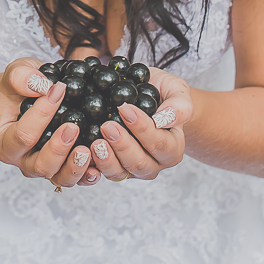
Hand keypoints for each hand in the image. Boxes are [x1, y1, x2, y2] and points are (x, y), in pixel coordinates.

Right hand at [0, 58, 96, 188]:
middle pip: (40, 166)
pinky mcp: (65, 169)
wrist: (27, 96)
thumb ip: (21, 77)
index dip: (41, 115)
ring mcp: (46, 167)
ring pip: (59, 178)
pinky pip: (78, 179)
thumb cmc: (20, 86)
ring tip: (88, 149)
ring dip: (75, 166)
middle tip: (73, 127)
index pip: (22, 135)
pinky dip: (90, 173)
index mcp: (5, 141)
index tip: (59, 89)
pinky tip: (100, 161)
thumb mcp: (16, 73)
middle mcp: (23, 160)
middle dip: (58, 149)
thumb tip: (40, 84)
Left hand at [89, 65, 193, 181]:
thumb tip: (166, 118)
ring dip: (107, 159)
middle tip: (107, 126)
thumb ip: (179, 105)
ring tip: (96, 141)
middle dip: (122, 145)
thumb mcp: (176, 91)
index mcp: (172, 148)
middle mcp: (154, 163)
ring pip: (120, 172)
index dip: (142, 128)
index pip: (159, 144)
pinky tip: (84, 153)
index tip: (125, 109)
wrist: (146, 98)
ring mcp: (132, 168)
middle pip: (139, 163)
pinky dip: (93, 165)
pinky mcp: (114, 167)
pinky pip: (103, 172)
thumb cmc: (162, 93)